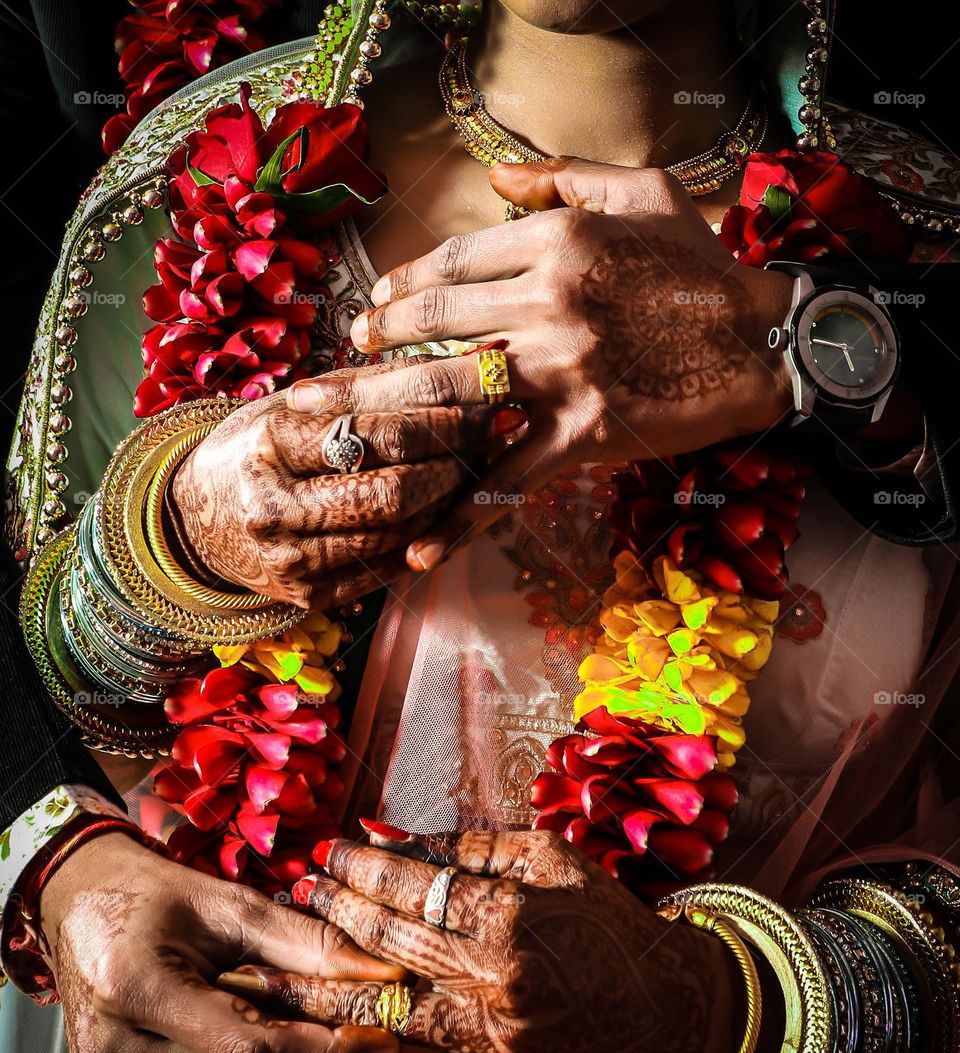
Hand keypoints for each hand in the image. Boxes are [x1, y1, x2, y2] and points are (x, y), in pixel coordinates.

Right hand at [39, 832, 403, 1052]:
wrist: (77, 904)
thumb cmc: (160, 898)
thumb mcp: (234, 905)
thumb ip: (309, 944)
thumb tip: (385, 978)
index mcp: (137, 987)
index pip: (253, 1052)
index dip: (327, 1052)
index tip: (381, 1040)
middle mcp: (109, 1051)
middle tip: (321, 1029)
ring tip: (255, 1037)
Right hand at [171, 382, 516, 606]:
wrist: (196, 519)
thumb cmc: (256, 448)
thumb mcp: (292, 405)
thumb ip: (365, 389)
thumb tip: (455, 364)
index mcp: (269, 442)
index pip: (379, 432)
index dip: (446, 419)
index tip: (492, 400)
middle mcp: (274, 505)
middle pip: (394, 490)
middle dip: (456, 464)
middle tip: (497, 437)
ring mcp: (289, 559)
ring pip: (397, 534)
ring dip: (448, 503)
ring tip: (479, 469)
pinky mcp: (306, 597)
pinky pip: (385, 569)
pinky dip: (422, 539)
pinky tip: (444, 512)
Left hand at [231, 828, 739, 1052]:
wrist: (670, 1011)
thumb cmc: (607, 922)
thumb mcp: (551, 860)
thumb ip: (470, 846)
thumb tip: (388, 835)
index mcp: (512, 916)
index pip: (412, 886)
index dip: (360, 866)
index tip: (327, 852)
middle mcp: (497, 983)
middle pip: (386, 948)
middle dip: (331, 914)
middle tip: (297, 892)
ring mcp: (494, 1045)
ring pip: (383, 1020)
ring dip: (319, 997)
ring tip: (269, 975)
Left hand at [284, 158, 793, 572]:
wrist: (766, 341)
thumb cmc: (706, 267)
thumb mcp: (645, 191)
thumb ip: (566, 174)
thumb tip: (495, 175)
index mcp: (558, 239)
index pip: (456, 260)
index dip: (406, 280)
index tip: (380, 298)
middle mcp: (549, 299)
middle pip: (438, 319)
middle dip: (384, 337)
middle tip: (355, 351)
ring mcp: (562, 369)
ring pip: (456, 391)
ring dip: (398, 410)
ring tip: (361, 424)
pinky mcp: (582, 431)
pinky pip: (508, 475)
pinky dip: (462, 515)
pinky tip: (419, 547)